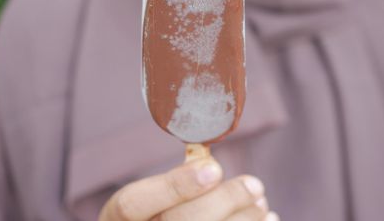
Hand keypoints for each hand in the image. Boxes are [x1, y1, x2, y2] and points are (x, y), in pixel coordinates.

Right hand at [98, 158, 279, 220]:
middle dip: (223, 201)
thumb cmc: (155, 219)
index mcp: (116, 219)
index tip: (214, 167)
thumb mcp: (149, 200)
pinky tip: (267, 220)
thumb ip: (172, 184)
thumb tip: (210, 167)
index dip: (175, 185)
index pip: (133, 203)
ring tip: (260, 203)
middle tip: (254, 184)